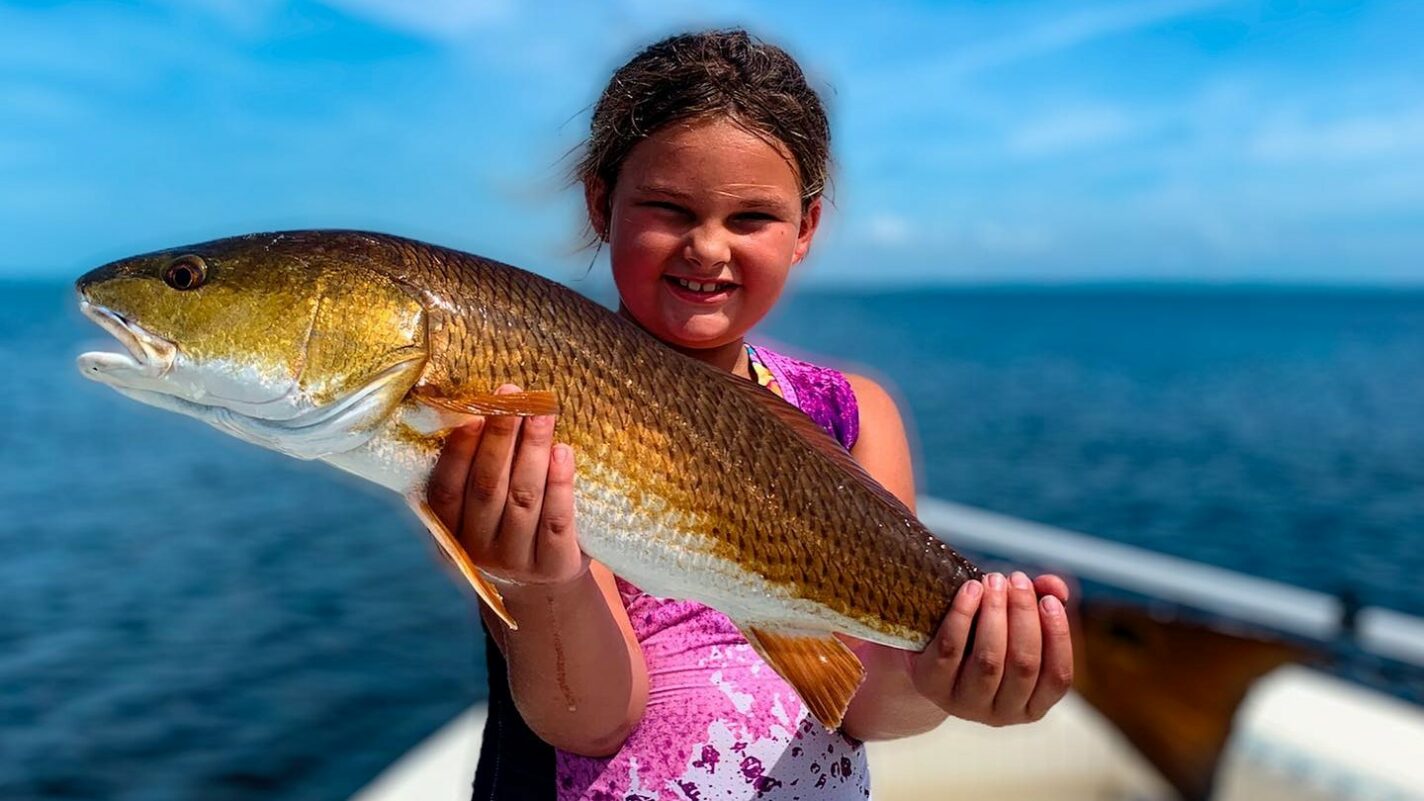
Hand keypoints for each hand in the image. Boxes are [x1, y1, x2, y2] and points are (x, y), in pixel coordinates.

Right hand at [425, 384, 587, 585]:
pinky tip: (563, 453)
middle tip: (514, 397)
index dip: (459, 451)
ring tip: (543, 413)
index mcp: (449, 530)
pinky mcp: (553, 565)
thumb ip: (472, 471)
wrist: (541, 585)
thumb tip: (477, 408)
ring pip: (523, 499)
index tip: (474, 413)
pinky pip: (557, 522)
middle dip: (501, 437)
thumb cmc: (504, 527)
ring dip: (533, 450)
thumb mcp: (476, 510)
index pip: (447, 489)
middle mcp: (478, 548)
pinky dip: (560, 485)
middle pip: (488, 487)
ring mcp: (515, 560)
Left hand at [910, 571, 1072, 725]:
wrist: (929, 652)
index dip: (1058, 637)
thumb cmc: (983, 635)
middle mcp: (1002, 713)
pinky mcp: (933, 685)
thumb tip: (1056, 588)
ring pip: (988, 659)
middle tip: (1017, 580)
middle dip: (1023, 616)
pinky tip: (970, 590)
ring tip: (994, 580)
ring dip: (995, 613)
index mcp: (1033, 705)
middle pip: (1023, 664)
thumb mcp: (1015, 622)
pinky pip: (950, 649)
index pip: (1057, 677)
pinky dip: (963, 615)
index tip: (1049, 600)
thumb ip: (1041, 602)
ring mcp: (965, 704)